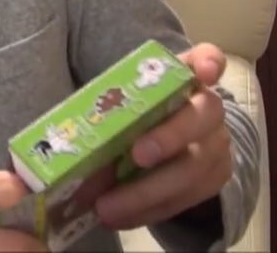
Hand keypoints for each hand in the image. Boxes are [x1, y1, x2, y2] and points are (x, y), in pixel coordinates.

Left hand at [92, 43, 232, 229]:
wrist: (169, 147)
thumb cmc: (136, 116)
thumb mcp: (123, 104)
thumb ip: (107, 109)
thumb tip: (60, 146)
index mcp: (185, 77)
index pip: (207, 58)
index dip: (208, 62)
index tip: (203, 71)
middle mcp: (208, 108)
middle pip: (204, 115)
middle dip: (169, 135)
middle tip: (136, 155)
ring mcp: (216, 144)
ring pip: (195, 166)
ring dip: (149, 190)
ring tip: (108, 207)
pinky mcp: (213, 179)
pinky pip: (187, 198)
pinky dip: (150, 210)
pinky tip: (121, 217)